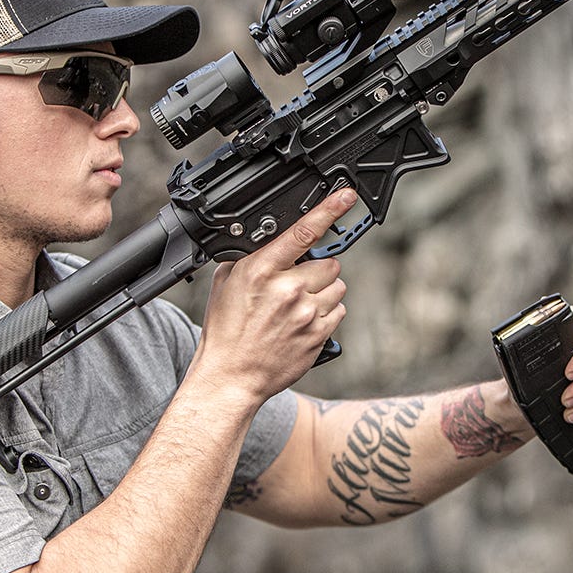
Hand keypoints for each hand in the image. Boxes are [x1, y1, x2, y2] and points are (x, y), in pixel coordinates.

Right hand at [192, 188, 356, 401]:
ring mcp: (306, 313)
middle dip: (316, 270)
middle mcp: (287, 289)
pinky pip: (339, 310)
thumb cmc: (226, 332)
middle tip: (296, 285)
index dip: (329, 210)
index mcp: (261, 270)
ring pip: (337, 286)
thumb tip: (267, 239)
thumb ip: (250, 258)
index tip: (346, 196)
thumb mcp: (226, 284)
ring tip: (299, 306)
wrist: (231, 376)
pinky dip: (326, 313)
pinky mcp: (319, 334)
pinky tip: (304, 322)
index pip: (302, 232)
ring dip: (324, 292)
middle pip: (328, 263)